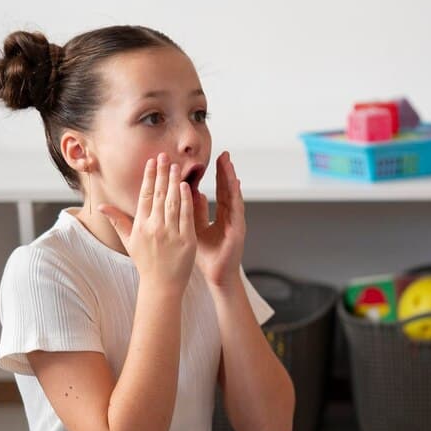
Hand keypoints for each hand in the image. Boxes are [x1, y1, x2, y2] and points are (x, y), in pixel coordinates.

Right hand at [98, 153, 196, 291]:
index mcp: (140, 225)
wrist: (162, 285)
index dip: (149, 177)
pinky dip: (188, 200)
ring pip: (173, 202)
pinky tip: (188, 186)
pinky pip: (187, 216)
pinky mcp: (186, 240)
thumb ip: (117, 221)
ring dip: (175, 182)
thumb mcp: (129, 241)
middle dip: (162, 173)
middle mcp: (154, 227)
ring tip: (177, 166)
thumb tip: (101, 207)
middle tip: (165, 155)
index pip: (145, 195)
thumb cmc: (145, 263)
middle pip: (159, 194)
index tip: (152, 162)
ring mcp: (171, 233)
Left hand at [194, 151, 246, 289]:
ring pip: (233, 196)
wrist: (217, 276)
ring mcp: (236, 222)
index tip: (213, 159)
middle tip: (223, 154)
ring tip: (228, 163)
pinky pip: (236, 209)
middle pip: (227, 190)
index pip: (219, 192)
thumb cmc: (207, 257)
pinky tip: (234, 183)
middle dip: (225, 172)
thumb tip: (192, 192)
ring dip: (231, 179)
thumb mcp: (195, 229)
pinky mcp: (238, 229)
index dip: (217, 176)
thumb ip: (195, 211)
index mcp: (221, 217)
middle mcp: (230, 217)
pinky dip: (235, 195)